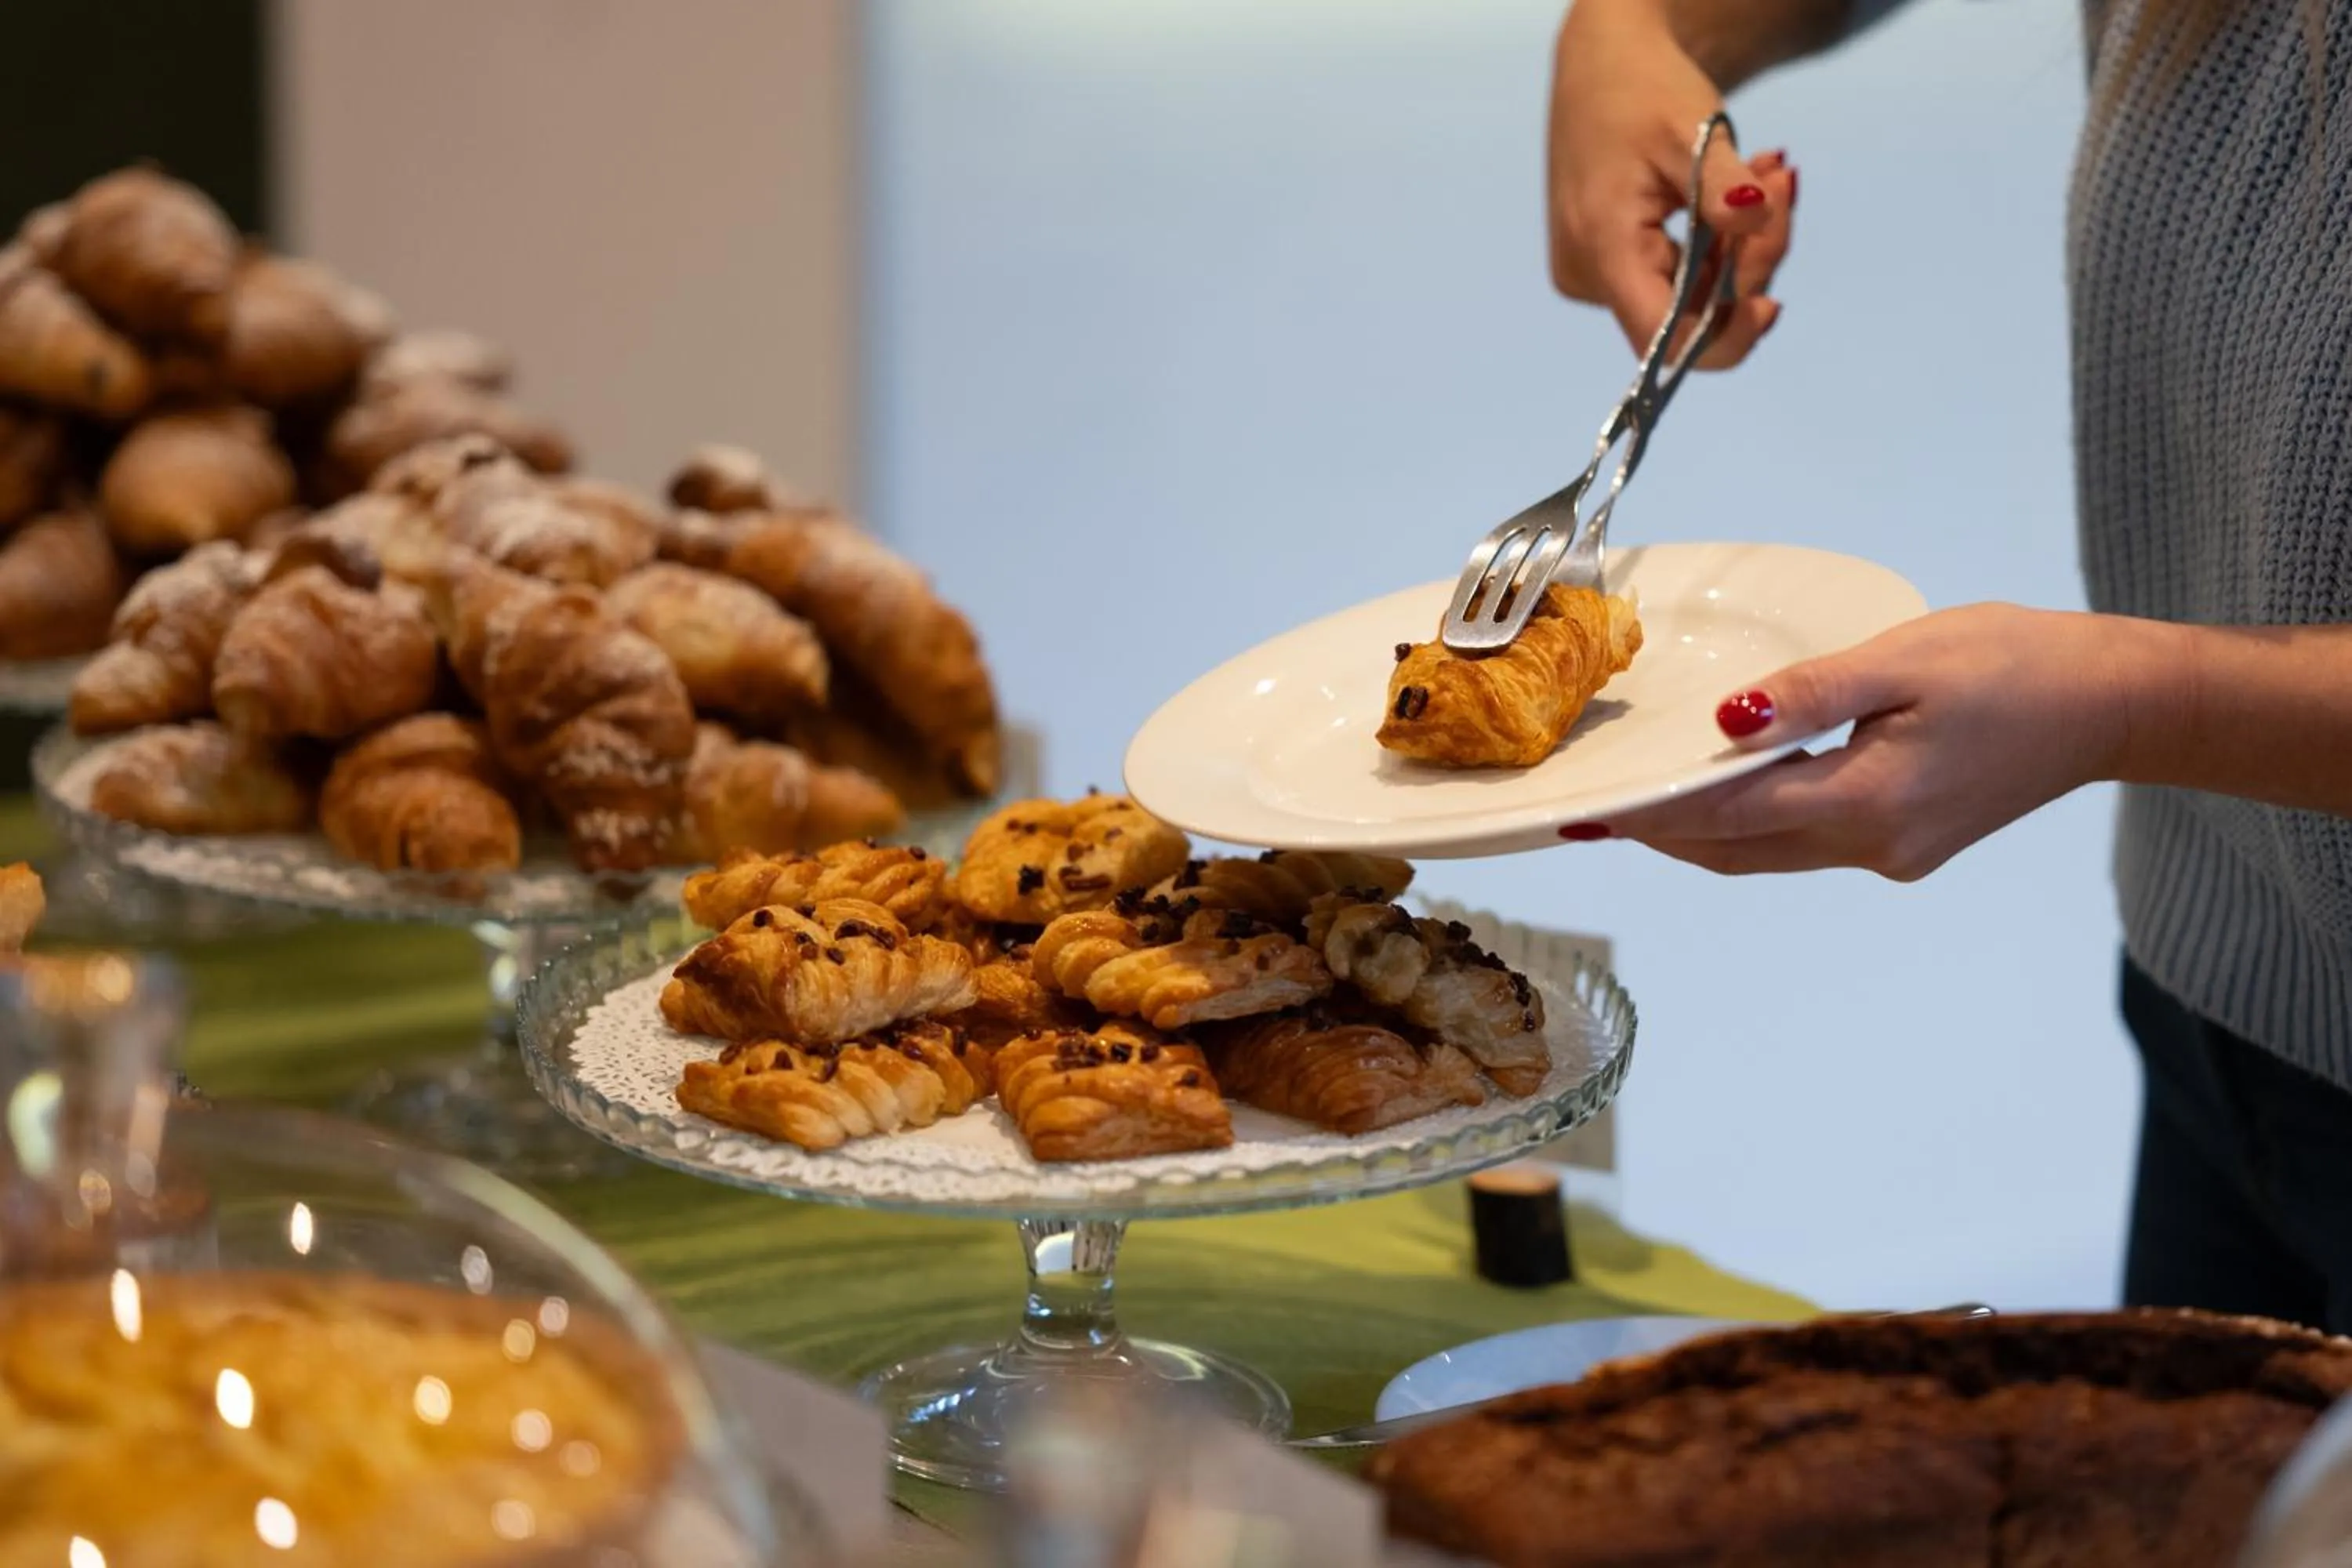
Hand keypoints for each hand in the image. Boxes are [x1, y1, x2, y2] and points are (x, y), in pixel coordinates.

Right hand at [1547, 0, 1795, 366]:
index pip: (1662, 338)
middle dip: (1751, 259)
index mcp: (1602, 248)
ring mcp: (1599, 273)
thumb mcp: (1691, 130)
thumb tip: (1759, 217)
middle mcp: (1591, 276)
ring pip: (1696, 295)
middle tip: (1783, 183)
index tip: (1770, 304)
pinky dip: (1722, 241)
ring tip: (1762, 170)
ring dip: (1743, 243)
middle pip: (1692, 312)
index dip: (1723, 336)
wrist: (1603, 64)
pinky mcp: (1614, 263)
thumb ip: (1723, 185)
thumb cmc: (1640, 89)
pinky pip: (1684, 276)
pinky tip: (1738, 188)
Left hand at [1570, 605, 2174, 879]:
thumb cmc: (2016, 665)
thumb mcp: (1906, 661)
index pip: (1728, 817)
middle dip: (1665, 832)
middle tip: (1597, 812)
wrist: (2111, 703)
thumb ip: (1811, 694)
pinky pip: (1807, 839)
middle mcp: (1873, 846)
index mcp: (1866, 803)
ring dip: (1706, 831)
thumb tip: (1727, 719)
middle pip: (1738, 849)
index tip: (1593, 811)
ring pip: (1769, 852)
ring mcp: (1892, 853)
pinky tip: (1730, 789)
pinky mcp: (1908, 842)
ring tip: (1644, 802)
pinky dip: (1756, 821)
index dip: (1654, 814)